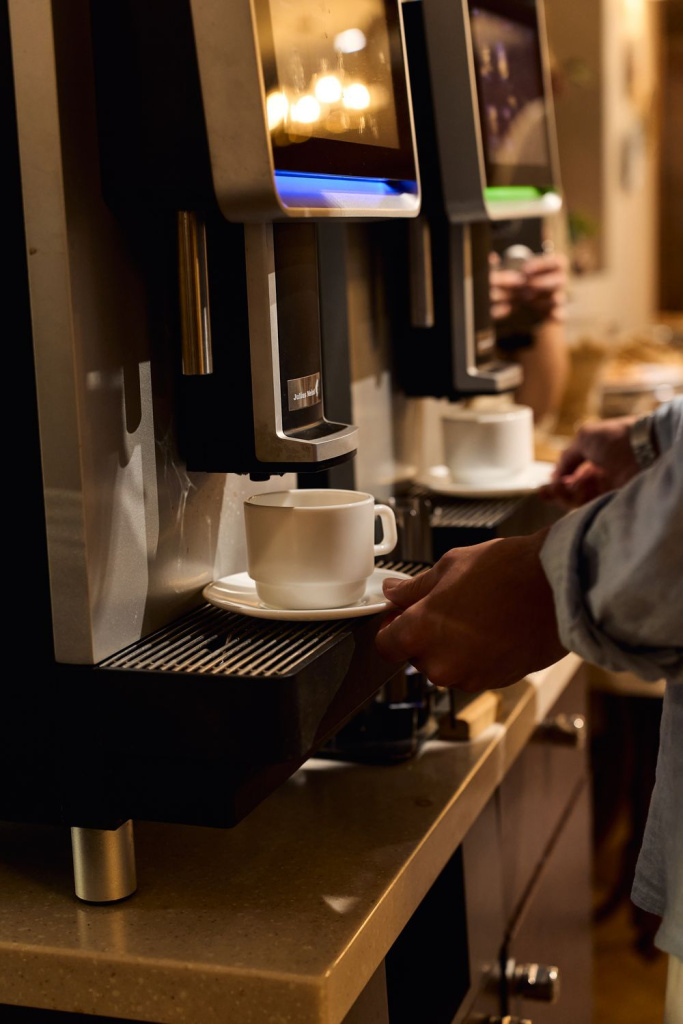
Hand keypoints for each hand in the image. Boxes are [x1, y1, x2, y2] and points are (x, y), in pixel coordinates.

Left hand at [375, 532, 565, 691]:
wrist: (559, 588)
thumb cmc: (508, 572)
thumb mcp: (450, 566)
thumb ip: (415, 587)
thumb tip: (394, 592)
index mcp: (421, 633)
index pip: (385, 645)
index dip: (391, 627)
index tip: (400, 613)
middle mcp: (441, 663)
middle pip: (416, 655)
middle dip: (424, 633)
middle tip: (445, 605)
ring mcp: (470, 677)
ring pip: (446, 665)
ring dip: (451, 645)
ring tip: (475, 613)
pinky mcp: (496, 682)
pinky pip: (473, 670)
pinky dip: (476, 654)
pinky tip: (492, 628)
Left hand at [489, 251, 567, 324]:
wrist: (521, 296)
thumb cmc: (518, 276)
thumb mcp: (511, 268)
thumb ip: (504, 263)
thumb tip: (492, 258)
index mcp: (554, 266)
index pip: (557, 262)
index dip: (543, 264)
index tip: (524, 270)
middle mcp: (559, 281)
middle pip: (560, 280)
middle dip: (540, 283)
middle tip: (523, 285)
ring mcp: (557, 297)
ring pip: (557, 298)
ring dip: (541, 299)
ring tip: (525, 298)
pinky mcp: (553, 313)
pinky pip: (559, 314)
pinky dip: (554, 314)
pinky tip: (548, 314)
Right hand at [539, 415, 642, 508]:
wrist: (642, 447)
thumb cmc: (615, 437)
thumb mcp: (584, 438)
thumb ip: (567, 457)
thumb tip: (555, 474)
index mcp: (593, 458)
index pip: (570, 474)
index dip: (557, 480)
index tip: (545, 485)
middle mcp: (598, 475)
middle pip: (571, 490)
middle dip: (556, 491)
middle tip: (545, 491)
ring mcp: (604, 488)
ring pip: (576, 499)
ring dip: (563, 495)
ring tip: (558, 488)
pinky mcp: (609, 499)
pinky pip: (586, 505)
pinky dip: (574, 500)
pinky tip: (570, 490)